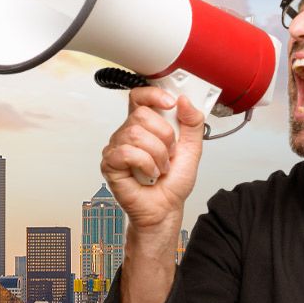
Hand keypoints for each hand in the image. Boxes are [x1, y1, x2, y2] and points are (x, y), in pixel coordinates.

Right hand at [100, 86, 205, 231]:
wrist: (166, 208)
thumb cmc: (173, 182)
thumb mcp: (193, 149)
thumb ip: (193, 123)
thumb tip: (185, 101)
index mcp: (147, 125)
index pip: (140, 97)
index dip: (153, 94)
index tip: (171, 103)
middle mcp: (129, 133)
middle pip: (141, 114)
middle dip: (164, 136)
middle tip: (169, 153)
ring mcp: (117, 147)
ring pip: (135, 134)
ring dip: (157, 154)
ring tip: (160, 166)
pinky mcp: (110, 163)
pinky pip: (126, 152)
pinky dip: (145, 164)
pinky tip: (149, 173)